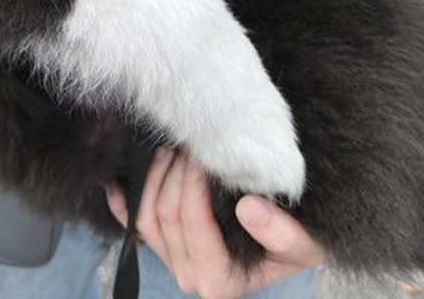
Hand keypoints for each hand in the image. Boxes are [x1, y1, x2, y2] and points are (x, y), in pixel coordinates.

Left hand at [106, 149, 324, 298]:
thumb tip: (250, 209)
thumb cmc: (301, 238)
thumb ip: (282, 232)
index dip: (192, 187)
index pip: (191, 226)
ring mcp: (173, 259)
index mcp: (220, 282)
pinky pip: (130, 221)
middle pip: (164, 217)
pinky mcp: (163, 244)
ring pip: (145, 215)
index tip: (205, 155)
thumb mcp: (306, 242)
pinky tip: (117, 178)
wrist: (294, 236)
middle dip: (175, 173)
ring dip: (155, 176)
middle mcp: (190, 276)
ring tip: (175, 145)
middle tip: (193, 141)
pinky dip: (121, 199)